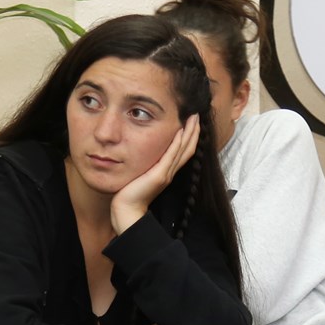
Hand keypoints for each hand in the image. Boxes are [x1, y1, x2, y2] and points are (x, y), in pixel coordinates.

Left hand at [110, 116, 200, 233]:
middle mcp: (170, 172)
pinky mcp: (160, 175)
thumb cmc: (129, 193)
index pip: (183, 151)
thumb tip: (141, 152)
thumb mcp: (140, 174)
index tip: (191, 122)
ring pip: (183, 150)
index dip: (190, 136)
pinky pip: (171, 156)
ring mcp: (166, 173)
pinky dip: (177, 143)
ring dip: (189, 133)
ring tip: (193, 118)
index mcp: (167, 171)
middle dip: (193, 131)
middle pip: (188, 148)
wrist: (127, 210)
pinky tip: (180, 131)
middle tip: (197, 115)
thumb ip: (145, 164)